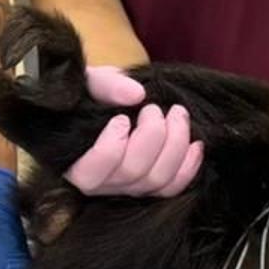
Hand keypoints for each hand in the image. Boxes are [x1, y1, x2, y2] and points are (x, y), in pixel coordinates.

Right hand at [66, 66, 204, 196]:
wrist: (108, 101)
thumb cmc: (91, 93)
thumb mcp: (89, 81)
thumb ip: (105, 85)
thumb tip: (136, 94)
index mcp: (72, 163)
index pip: (89, 175)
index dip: (110, 149)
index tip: (121, 118)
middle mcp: (100, 183)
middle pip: (131, 173)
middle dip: (152, 136)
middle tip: (154, 108)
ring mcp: (127, 188)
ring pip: (156, 180)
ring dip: (175, 145)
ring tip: (178, 114)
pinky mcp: (150, 186)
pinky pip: (172, 187)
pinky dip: (189, 167)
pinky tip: (196, 143)